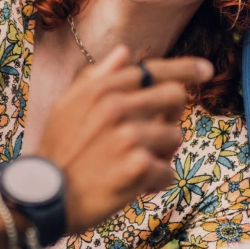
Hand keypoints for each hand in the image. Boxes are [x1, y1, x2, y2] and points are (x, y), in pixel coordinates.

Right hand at [31, 44, 210, 232]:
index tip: (205, 70)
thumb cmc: (56, 151)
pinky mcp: (139, 166)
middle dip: (172, 115)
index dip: (185, 68)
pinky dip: (155, 182)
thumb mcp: (66, 105)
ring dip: (161, 154)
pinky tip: (134, 187)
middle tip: (156, 134)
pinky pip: (168, 171)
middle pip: (175, 96)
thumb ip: (97, 76)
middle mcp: (118, 107)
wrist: (44, 196)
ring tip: (136, 165)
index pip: (152, 70)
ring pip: (174, 137)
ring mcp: (130, 136)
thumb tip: (125, 52)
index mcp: (101, 90)